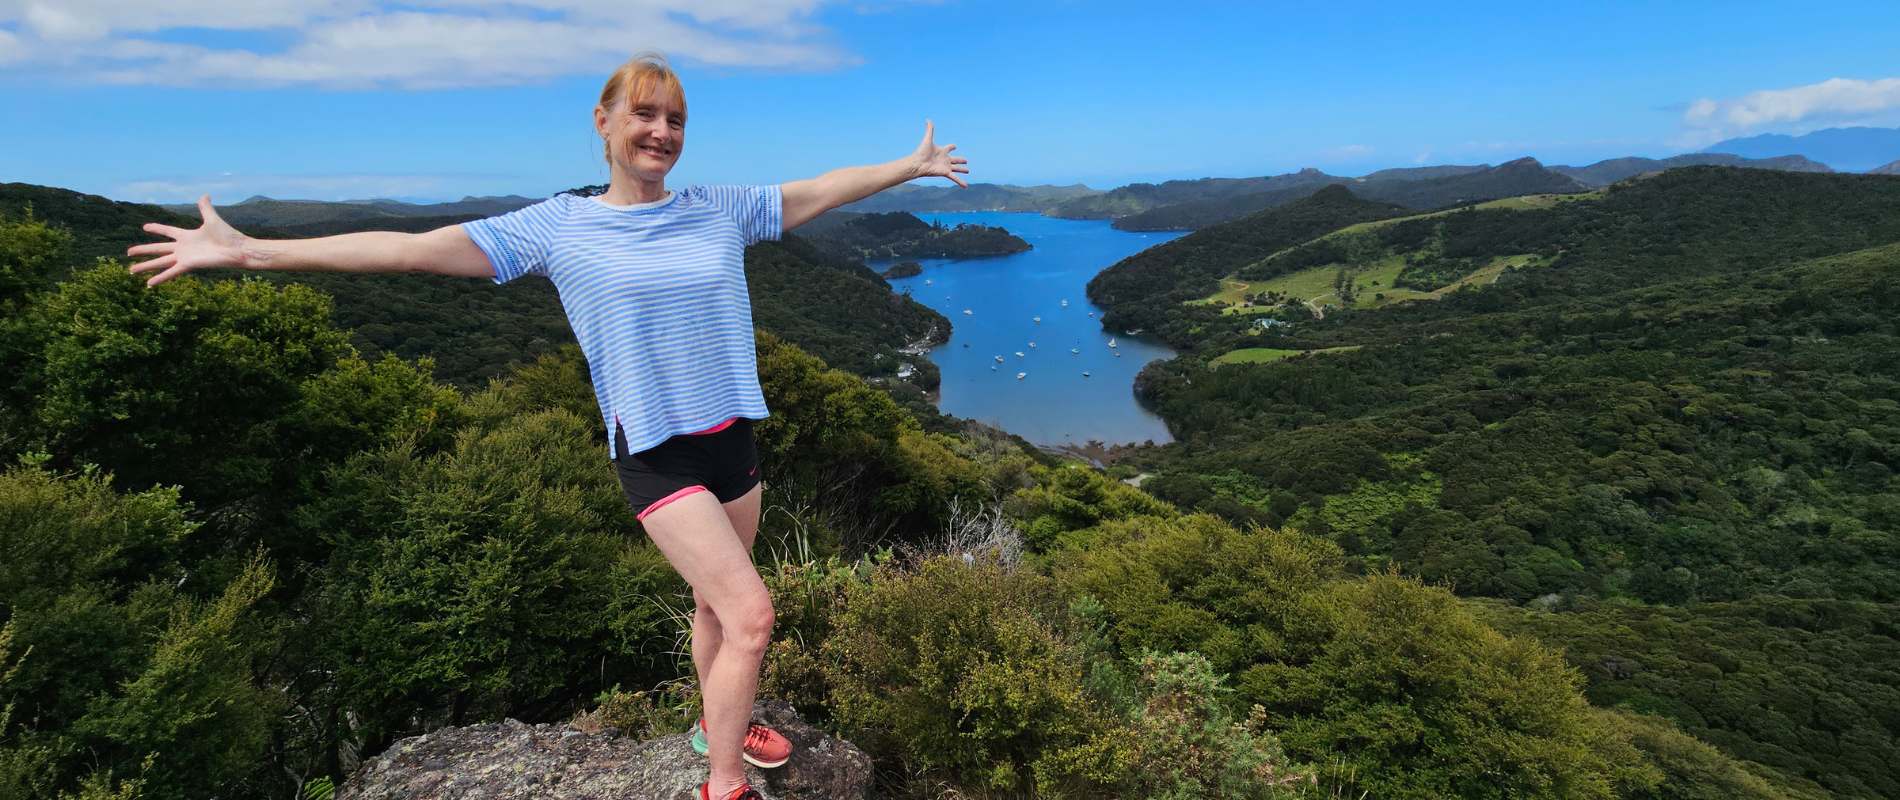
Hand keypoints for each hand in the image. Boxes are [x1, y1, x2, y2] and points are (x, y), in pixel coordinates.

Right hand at [125, 195, 249, 286]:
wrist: (238, 249)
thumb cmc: (228, 236)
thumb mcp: (212, 219)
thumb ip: (205, 208)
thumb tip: (205, 194)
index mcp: (187, 235)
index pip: (167, 231)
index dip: (157, 229)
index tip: (144, 227)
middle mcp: (183, 247)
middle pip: (158, 249)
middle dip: (143, 250)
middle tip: (128, 252)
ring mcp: (184, 257)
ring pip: (160, 262)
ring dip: (145, 266)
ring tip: (130, 270)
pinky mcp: (188, 265)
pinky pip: (170, 272)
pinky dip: (160, 278)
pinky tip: (149, 283)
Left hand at [911, 120, 969, 187]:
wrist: (918, 163)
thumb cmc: (922, 152)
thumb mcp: (928, 139)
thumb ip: (930, 129)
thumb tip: (928, 119)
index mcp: (942, 150)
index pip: (948, 148)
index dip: (952, 147)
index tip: (954, 146)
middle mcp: (944, 159)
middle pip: (955, 159)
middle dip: (960, 160)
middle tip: (966, 161)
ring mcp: (946, 166)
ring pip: (957, 169)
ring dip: (962, 170)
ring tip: (968, 171)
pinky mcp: (946, 173)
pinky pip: (955, 178)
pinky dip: (960, 182)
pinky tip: (966, 186)